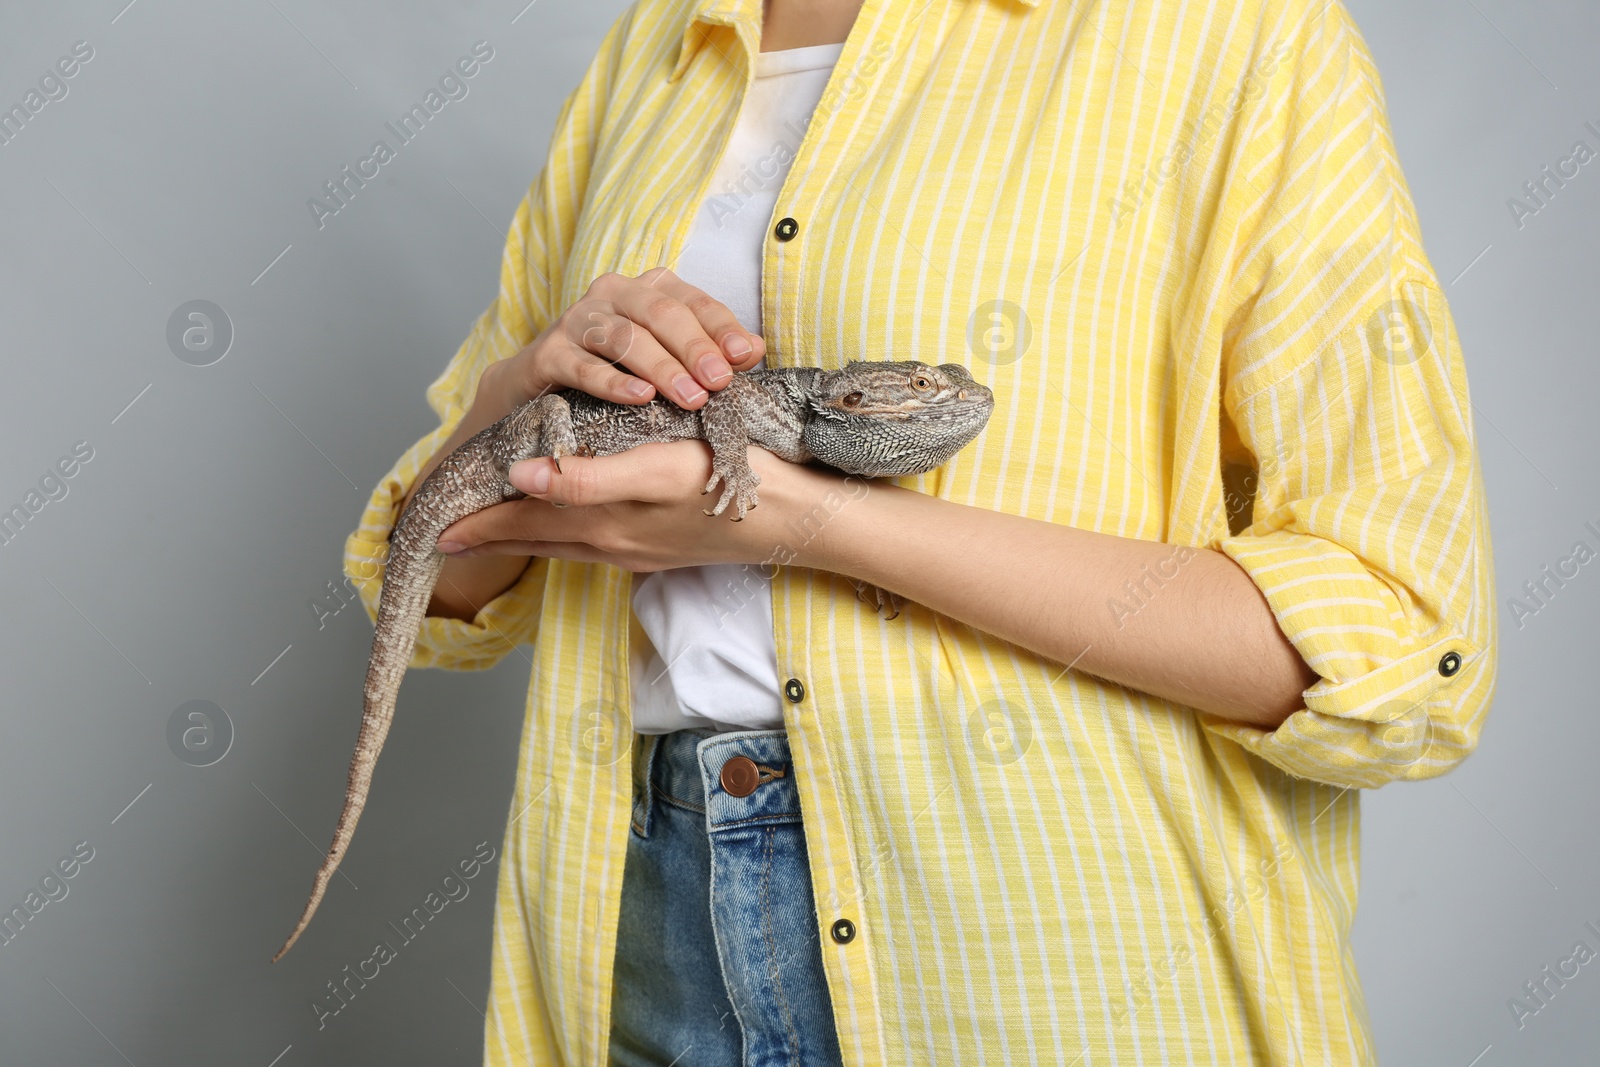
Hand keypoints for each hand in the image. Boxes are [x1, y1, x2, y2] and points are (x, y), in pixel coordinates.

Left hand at [434, 442, 866, 573]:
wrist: (791, 518)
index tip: (432, 525)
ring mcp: (637, 551)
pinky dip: (564, 535)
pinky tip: (568, 526)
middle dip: (490, 536)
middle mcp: (612, 544)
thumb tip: (520, 478)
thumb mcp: (651, 473)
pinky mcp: (660, 547)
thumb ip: (583, 480)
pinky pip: (592, 545)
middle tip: (445, 535)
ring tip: (491, 531)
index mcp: (602, 525)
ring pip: (562, 545)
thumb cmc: (723, 487)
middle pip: (535, 541)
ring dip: (525, 538)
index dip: (477, 524)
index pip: (522, 525)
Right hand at [479, 267, 765, 416]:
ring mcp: (577, 320)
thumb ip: (709, 351)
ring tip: (690, 397)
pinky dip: (613, 382)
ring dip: (662, 368)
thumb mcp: (667, 356)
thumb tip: (755, 350)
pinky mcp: (549, 352)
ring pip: (625, 338)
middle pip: (661, 314)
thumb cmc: (618, 368)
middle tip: (720, 382)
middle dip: (695, 348)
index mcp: (649, 289)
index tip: (746, 356)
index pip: (694, 302)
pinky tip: (639, 398)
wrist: (541, 383)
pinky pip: (584, 366)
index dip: (721, 328)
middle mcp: (613, 294)